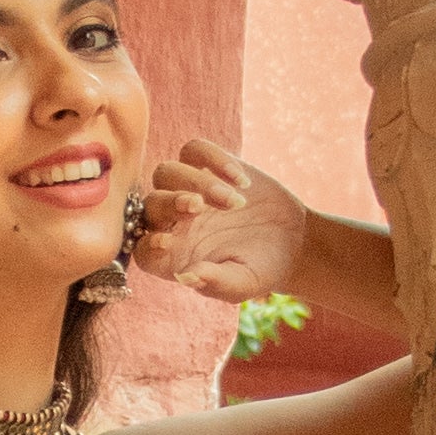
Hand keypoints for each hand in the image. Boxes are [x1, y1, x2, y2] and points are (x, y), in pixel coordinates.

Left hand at [136, 137, 311, 301]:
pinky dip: (215, 159)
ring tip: (234, 201)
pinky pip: (195, 150)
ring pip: (167, 172)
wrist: (292, 243)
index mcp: (173, 256)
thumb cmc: (262, 270)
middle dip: (170, 203)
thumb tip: (187, 277)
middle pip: (151, 204)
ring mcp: (189, 189)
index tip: (167, 242)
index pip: (143, 250)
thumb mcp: (243, 284)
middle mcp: (174, 221)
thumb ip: (216, 283)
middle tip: (198, 207)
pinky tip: (242, 182)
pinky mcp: (210, 166)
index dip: (147, 245)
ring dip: (196, 183)